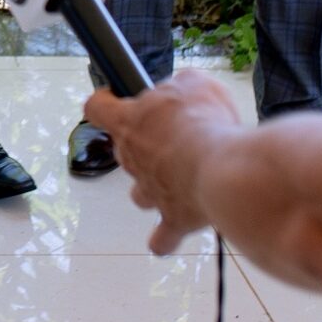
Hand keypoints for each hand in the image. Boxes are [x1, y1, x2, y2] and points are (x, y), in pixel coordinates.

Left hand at [81, 70, 244, 255]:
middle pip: (126, 153)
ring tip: (179, 182)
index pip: (97, 109)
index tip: (113, 100)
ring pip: (141, 194)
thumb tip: (178, 93)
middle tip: (180, 139)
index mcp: (129, 122)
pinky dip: (165, 237)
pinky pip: (162, 237)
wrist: (224, 169)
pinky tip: (171, 235)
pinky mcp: (173, 220)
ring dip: (154, 189)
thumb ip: (180, 87)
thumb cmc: (204, 121)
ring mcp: (151, 192)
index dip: (103, 103)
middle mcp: (132, 158)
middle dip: (148, 146)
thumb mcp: (195, 84)